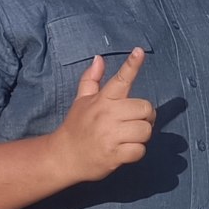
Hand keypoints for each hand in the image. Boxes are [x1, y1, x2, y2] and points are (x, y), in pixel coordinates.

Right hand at [51, 49, 155, 182]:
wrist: (63, 157)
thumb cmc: (76, 126)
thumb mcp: (81, 100)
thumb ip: (91, 79)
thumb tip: (99, 58)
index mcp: (102, 100)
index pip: (120, 79)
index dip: (132, 65)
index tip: (139, 51)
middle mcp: (107, 115)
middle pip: (145, 108)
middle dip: (145, 116)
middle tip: (135, 121)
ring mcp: (111, 135)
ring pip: (145, 130)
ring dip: (141, 135)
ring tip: (129, 136)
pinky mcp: (115, 154)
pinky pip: (140, 150)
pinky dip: (136, 152)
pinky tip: (125, 150)